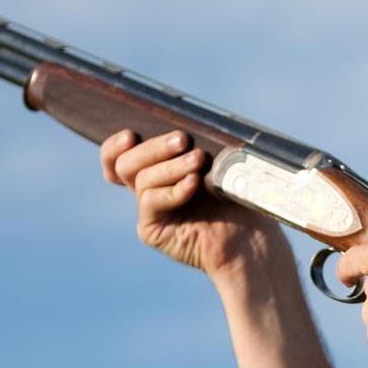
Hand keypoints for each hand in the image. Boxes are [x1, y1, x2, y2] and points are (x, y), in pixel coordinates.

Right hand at [100, 130, 280, 281]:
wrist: (251, 238)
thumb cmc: (239, 195)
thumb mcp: (217, 161)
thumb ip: (194, 145)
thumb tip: (181, 128)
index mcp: (157, 168)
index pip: (119, 155)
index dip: (116, 145)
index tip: (130, 134)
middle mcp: (147, 188)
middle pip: (126, 163)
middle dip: (153, 147)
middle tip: (182, 139)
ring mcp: (149, 210)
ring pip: (142, 179)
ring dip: (171, 166)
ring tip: (199, 159)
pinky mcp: (152, 230)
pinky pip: (152, 202)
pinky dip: (173, 190)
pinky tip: (193, 183)